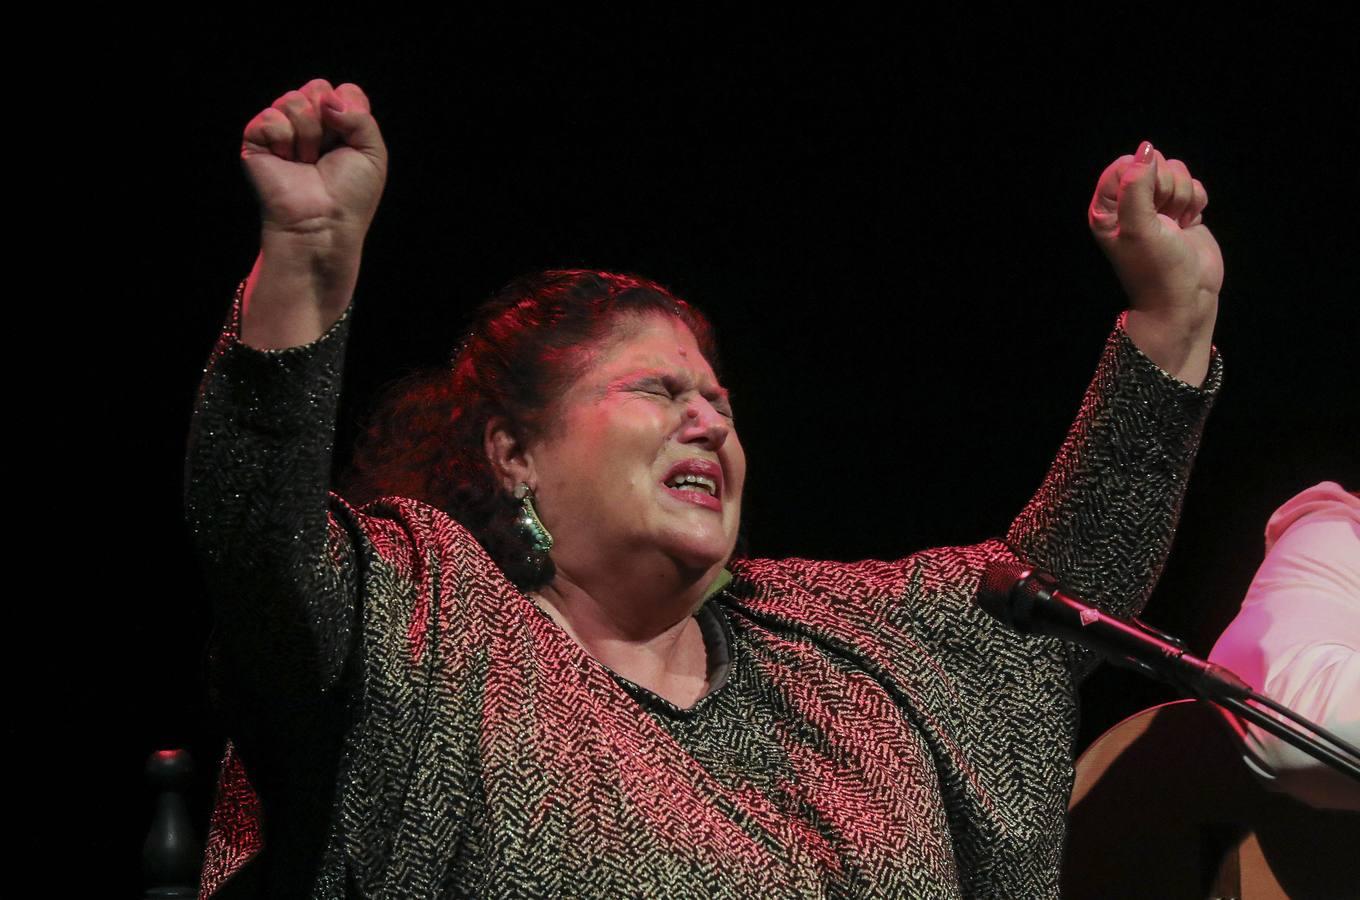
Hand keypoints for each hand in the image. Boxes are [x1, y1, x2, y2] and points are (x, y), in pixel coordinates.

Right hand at [242, 79, 386, 246]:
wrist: (323, 224)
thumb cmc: (350, 196)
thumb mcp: (373, 152)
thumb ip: (361, 116)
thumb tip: (327, 99)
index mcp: (338, 124)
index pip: (344, 91)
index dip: (349, 113)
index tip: (349, 143)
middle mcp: (310, 123)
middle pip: (317, 87)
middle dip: (327, 122)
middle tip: (325, 155)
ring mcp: (282, 129)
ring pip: (293, 99)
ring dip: (307, 135)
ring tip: (307, 162)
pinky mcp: (257, 139)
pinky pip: (270, 117)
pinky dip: (283, 140)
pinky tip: (286, 161)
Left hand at [1088, 142, 1220, 383]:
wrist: (1186, 300)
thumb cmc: (1155, 269)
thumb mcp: (1139, 227)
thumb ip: (1137, 186)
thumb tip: (1145, 150)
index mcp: (1107, 208)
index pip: (1125, 165)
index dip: (1144, 177)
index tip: (1150, 205)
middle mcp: (1130, 205)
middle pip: (1154, 165)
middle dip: (1167, 187)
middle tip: (1165, 218)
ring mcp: (1158, 207)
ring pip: (1177, 172)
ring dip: (1183, 195)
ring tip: (1177, 224)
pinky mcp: (1183, 211)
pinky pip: (1195, 185)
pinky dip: (1197, 201)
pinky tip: (1190, 223)